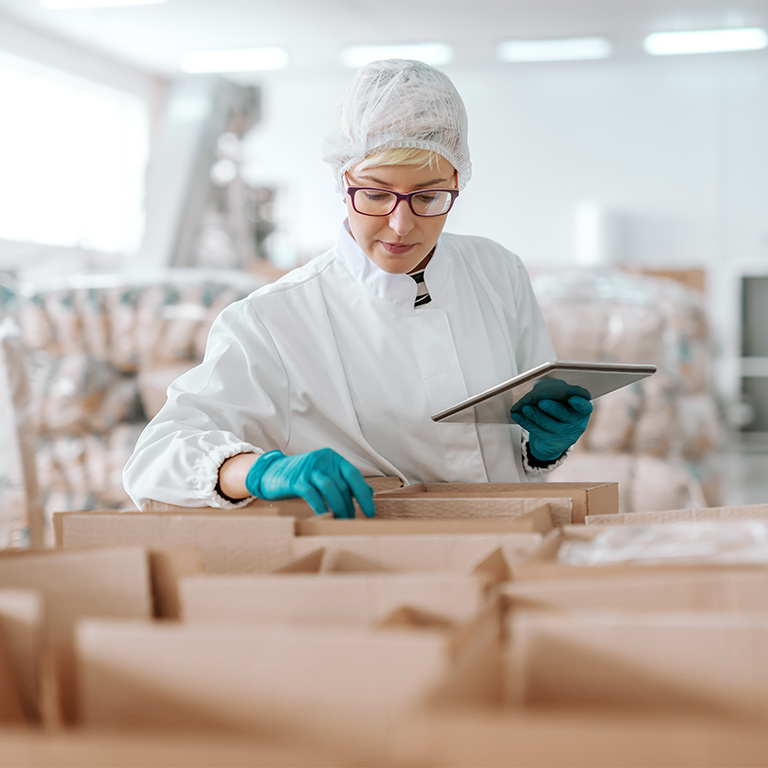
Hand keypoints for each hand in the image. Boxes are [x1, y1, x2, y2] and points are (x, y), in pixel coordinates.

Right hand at [245, 448, 374, 518]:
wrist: (271, 472)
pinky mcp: (296, 480)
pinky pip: (313, 495)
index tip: (370, 512)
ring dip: (339, 507)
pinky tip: (325, 517)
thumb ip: (345, 482)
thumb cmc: (302, 477)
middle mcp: (322, 461)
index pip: (354, 475)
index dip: (364, 494)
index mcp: (333, 458)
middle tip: (353, 521)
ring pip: (330, 488)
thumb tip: (369, 492)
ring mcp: (309, 469)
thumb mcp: (325, 475)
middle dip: (350, 505)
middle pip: (342, 484)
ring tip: (343, 521)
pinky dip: (321, 507)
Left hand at [510, 395, 592, 461]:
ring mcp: (564, 435)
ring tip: (525, 408)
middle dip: (553, 408)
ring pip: (549, 425)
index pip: (584, 407)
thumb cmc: (557, 411)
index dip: (580, 403)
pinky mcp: (552, 444)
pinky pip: (537, 432)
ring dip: (535, 415)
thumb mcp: (561, 402)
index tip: (572, 399)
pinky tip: (518, 416)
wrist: (553, 435)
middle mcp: (576, 424)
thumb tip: (539, 388)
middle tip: (542, 402)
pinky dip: (526, 422)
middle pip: (565, 415)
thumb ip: (555, 394)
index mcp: (581, 410)